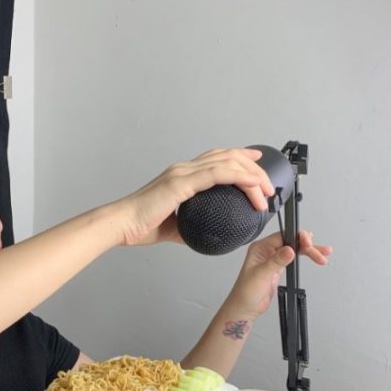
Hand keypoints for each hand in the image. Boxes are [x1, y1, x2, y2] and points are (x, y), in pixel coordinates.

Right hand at [113, 149, 274, 245]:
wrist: (122, 225)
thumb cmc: (139, 225)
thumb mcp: (173, 227)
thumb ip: (191, 226)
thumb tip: (205, 235)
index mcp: (181, 176)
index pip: (216, 158)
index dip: (239, 157)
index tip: (256, 163)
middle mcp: (183, 169)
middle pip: (227, 156)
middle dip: (253, 167)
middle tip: (268, 184)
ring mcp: (182, 173)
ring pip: (227, 162)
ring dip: (252, 175)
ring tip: (265, 191)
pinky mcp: (182, 182)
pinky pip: (218, 174)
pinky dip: (239, 178)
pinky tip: (252, 186)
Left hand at [226, 230, 331, 318]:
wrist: (246, 308)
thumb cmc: (245, 292)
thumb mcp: (261, 275)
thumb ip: (276, 262)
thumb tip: (289, 250)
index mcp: (260, 248)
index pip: (282, 236)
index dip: (298, 237)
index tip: (308, 243)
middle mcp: (267, 251)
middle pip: (291, 241)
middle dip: (307, 245)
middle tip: (320, 252)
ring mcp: (274, 259)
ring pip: (295, 249)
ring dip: (309, 251)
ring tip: (324, 253)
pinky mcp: (279, 268)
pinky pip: (294, 258)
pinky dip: (305, 257)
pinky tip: (314, 256)